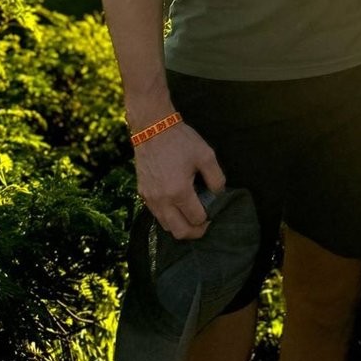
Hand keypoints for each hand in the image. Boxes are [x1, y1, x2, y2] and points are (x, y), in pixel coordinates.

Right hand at [134, 121, 226, 238]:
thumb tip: (218, 194)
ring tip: (191, 214)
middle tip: (205, 223)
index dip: (208, 218)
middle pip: (179, 232)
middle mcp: (162, 200)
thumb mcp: (206, 155)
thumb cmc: (181, 141)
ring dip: (180, 225)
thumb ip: (216, 178)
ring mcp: (150, 199)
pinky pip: (156, 215)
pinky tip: (177, 205)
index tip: (213, 210)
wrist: (152, 128)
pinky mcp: (142, 194)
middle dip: (195, 232)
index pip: (196, 219)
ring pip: (166, 226)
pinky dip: (168, 216)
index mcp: (179, 192)